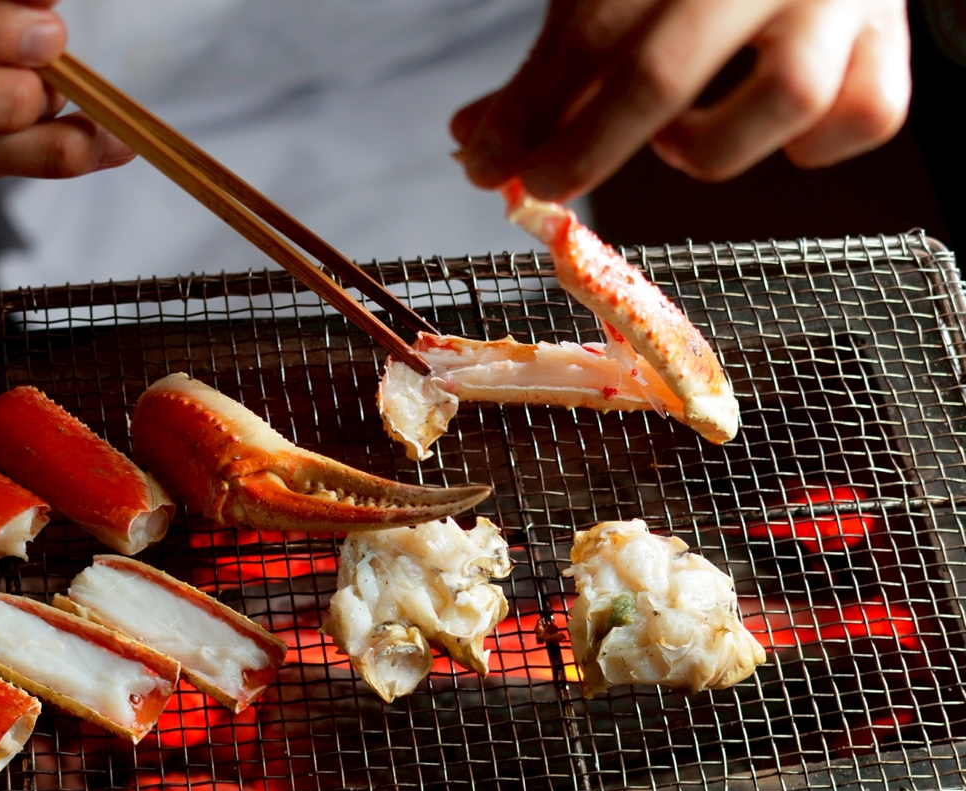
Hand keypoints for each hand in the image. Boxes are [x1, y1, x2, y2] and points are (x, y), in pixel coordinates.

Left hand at [452, 0, 909, 200]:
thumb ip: (551, 66)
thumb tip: (476, 144)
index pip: (586, 32)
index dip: (527, 111)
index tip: (485, 163)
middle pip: (663, 74)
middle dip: (586, 147)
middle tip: (544, 182)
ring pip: (789, 97)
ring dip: (713, 146)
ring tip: (673, 142)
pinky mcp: (891, 33)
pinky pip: (868, 113)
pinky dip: (814, 146)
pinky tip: (762, 134)